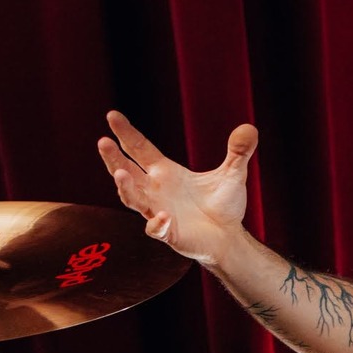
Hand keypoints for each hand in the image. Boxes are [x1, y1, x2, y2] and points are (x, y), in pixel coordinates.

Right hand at [98, 111, 258, 263]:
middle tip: (103, 142)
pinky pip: (157, 229)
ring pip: (133, 199)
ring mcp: (158, 212)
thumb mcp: (232, 174)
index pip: (139, 149)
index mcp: (165, 172)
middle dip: (113, 158)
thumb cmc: (224, 205)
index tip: (112, 115)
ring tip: (119, 174)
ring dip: (125, 188)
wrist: (230, 237)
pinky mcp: (169, 233)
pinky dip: (157, 223)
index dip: (126, 133)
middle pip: (125, 171)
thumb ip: (238, 151)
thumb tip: (249, 128)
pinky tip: (163, 217)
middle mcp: (155, 190)